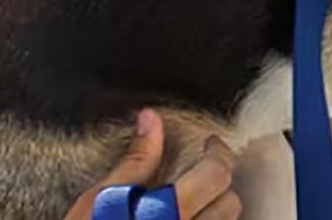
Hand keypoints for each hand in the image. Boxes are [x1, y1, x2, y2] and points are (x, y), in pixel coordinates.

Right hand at [63, 109, 241, 219]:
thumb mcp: (101, 200)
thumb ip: (135, 161)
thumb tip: (151, 121)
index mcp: (165, 213)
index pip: (217, 174)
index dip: (217, 152)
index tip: (209, 144)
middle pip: (230, 202)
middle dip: (219, 182)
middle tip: (201, 170)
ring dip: (216, 209)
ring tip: (193, 200)